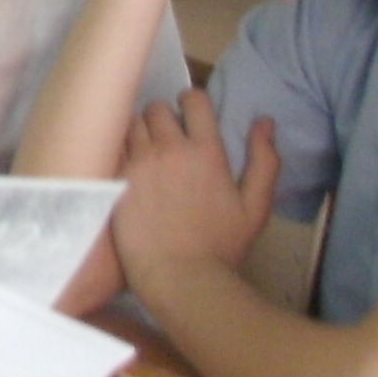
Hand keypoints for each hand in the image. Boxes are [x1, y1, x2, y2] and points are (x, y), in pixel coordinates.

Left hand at [114, 91, 277, 281]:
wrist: (180, 277)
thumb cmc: (222, 246)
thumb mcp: (255, 208)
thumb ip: (264, 162)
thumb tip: (265, 121)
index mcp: (205, 151)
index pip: (192, 99)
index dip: (192, 103)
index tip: (192, 118)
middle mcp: (168, 148)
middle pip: (157, 108)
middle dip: (164, 119)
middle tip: (169, 141)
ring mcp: (137, 161)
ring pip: (132, 123)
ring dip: (140, 132)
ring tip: (148, 155)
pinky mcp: (114, 176)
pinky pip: (112, 146)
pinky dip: (121, 151)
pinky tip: (129, 168)